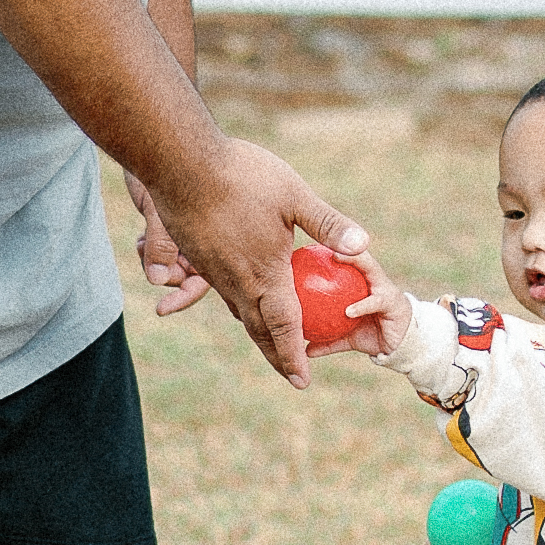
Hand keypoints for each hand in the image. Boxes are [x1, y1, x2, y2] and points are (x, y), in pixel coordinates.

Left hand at [123, 172, 209, 319]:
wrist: (158, 142)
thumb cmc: (171, 168)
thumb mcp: (162, 209)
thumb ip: (161, 244)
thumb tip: (155, 279)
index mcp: (222, 234)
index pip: (207, 278)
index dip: (185, 295)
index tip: (162, 309)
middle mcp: (209, 236)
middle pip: (191, 276)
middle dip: (170, 278)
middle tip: (154, 276)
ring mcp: (191, 232)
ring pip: (172, 267)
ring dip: (156, 263)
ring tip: (145, 244)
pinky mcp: (172, 227)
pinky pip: (159, 254)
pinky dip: (149, 252)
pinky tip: (143, 240)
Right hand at [142, 140, 369, 384]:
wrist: (181, 163)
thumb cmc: (242, 177)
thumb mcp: (294, 196)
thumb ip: (328, 225)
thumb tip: (363, 247)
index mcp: (266, 273)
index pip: (285, 326)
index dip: (294, 356)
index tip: (303, 380)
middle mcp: (238, 282)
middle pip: (259, 330)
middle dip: (277, 355)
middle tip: (291, 375)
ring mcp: (215, 272)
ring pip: (239, 313)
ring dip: (258, 333)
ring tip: (273, 344)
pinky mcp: (200, 258)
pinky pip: (223, 294)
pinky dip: (240, 308)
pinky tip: (246, 300)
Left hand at [311, 249, 414, 364]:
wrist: (401, 346)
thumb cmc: (372, 333)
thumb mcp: (347, 337)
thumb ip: (328, 340)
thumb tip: (304, 351)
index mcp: (361, 282)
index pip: (347, 259)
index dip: (332, 248)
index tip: (311, 243)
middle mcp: (373, 280)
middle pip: (359, 256)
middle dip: (344, 246)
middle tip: (324, 243)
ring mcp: (385, 288)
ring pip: (371, 269)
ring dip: (355, 261)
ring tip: (336, 259)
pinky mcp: (394, 302)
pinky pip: (375, 302)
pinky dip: (361, 306)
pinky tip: (348, 312)